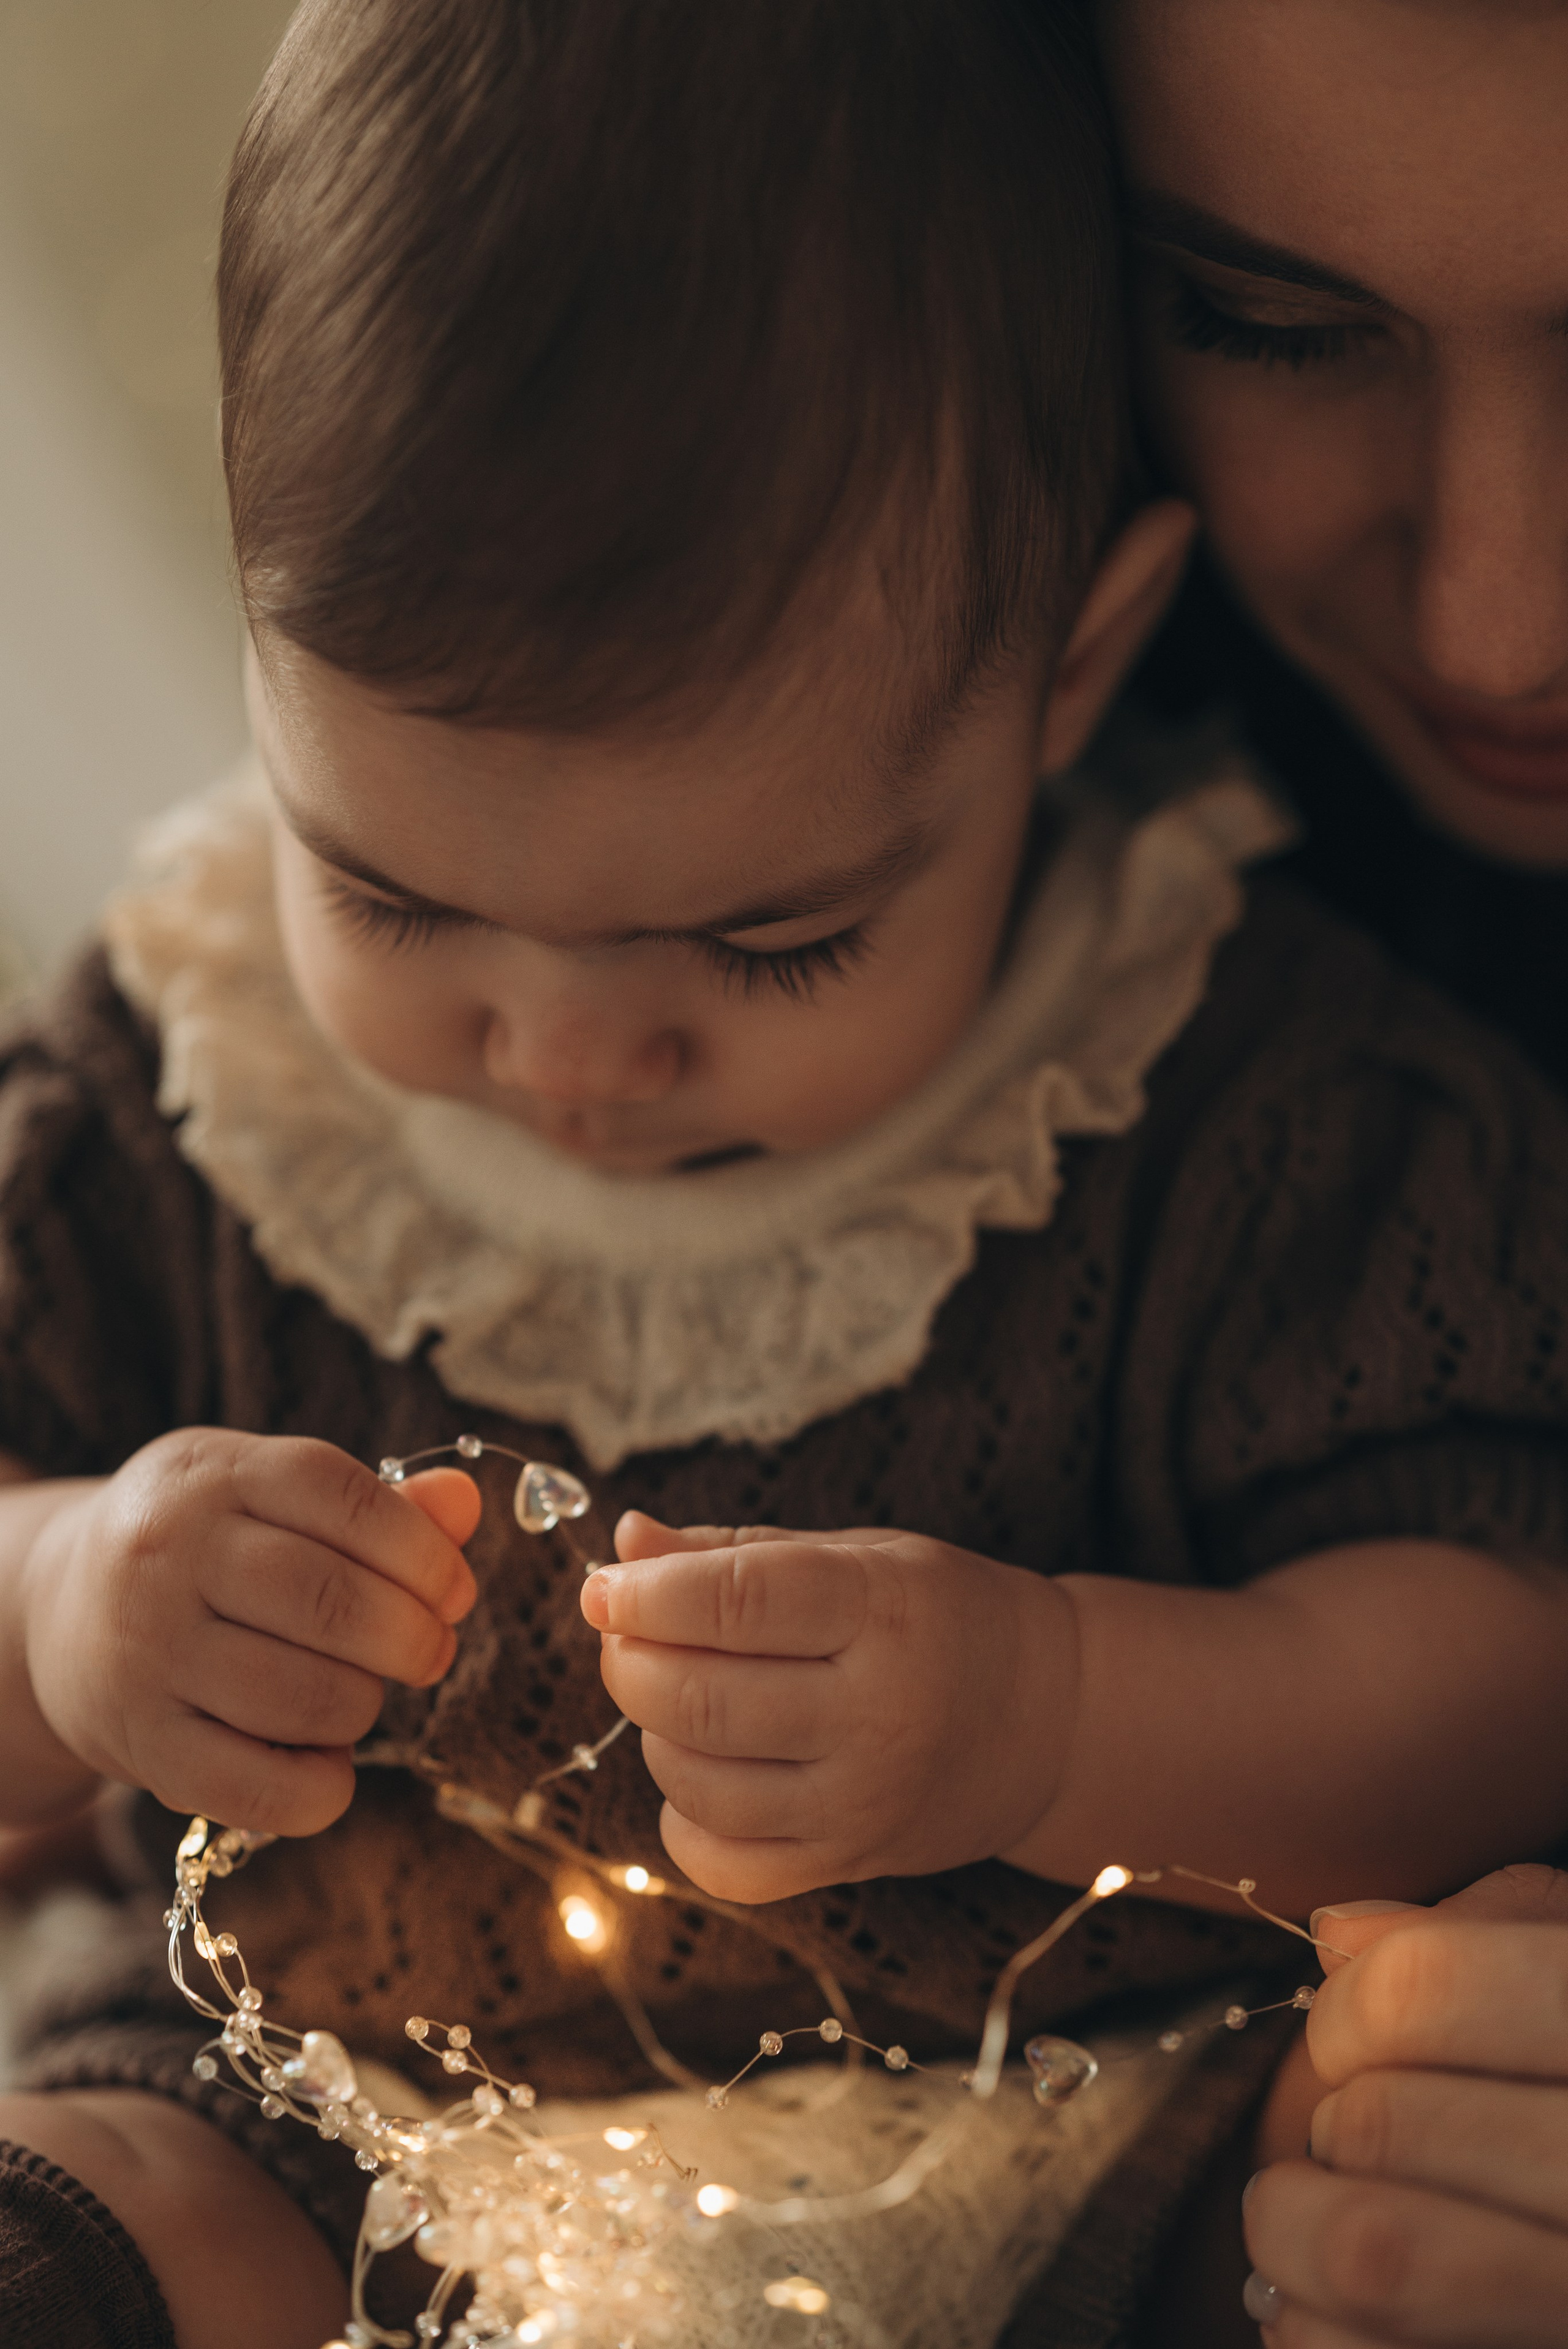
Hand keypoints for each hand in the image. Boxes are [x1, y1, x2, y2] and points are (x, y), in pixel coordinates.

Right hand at [22, 1430, 478, 1836]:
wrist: (56, 1609)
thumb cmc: (204, 1547)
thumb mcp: (270, 1496)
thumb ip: (378, 1505)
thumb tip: (465, 1504)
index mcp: (214, 1473)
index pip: (343, 1498)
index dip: (424, 1552)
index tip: (456, 1592)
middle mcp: (169, 1555)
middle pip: (332, 1601)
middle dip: (412, 1637)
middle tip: (430, 1652)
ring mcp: (148, 1652)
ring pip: (306, 1697)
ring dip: (364, 1707)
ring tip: (359, 1694)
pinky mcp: (143, 1743)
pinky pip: (262, 1790)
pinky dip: (321, 1788)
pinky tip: (327, 1764)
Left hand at [580, 1513, 1073, 1901]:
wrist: (1049, 1720)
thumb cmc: (941, 1615)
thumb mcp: (860, 1555)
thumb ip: (737, 1550)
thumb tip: (624, 1543)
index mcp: (885, 1611)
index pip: (739, 1600)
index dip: (647, 1593)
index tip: (603, 1584)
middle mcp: (877, 1714)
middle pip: (701, 1700)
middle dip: (630, 1660)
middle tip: (627, 1632)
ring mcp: (860, 1802)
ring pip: (697, 1782)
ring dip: (652, 1730)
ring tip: (677, 1692)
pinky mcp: (845, 1864)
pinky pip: (720, 1862)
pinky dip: (682, 1815)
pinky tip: (702, 1769)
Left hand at [1244, 1865, 1567, 2347]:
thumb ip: (1490, 1931)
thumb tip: (1336, 1934)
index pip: (1420, 1988)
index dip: (1348, 2005)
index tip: (1350, 2033)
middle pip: (1378, 2121)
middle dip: (1327, 2123)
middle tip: (1342, 2139)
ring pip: (1365, 2255)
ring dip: (1293, 2233)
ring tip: (1303, 2226)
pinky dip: (1312, 2332)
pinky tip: (1332, 2311)